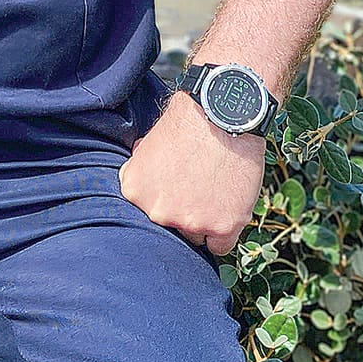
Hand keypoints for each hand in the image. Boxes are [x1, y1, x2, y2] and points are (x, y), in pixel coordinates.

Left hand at [119, 87, 264, 254]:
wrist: (224, 114)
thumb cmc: (189, 121)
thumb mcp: (149, 141)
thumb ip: (141, 165)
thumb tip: (138, 171)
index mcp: (134, 190)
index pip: (145, 212)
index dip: (163, 200)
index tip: (175, 188)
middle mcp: (157, 211)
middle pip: (170, 226)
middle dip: (182, 210)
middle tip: (198, 187)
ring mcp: (189, 221)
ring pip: (195, 236)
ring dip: (205, 221)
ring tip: (216, 190)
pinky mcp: (222, 226)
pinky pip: (220, 247)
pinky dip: (224, 233)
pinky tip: (228, 210)